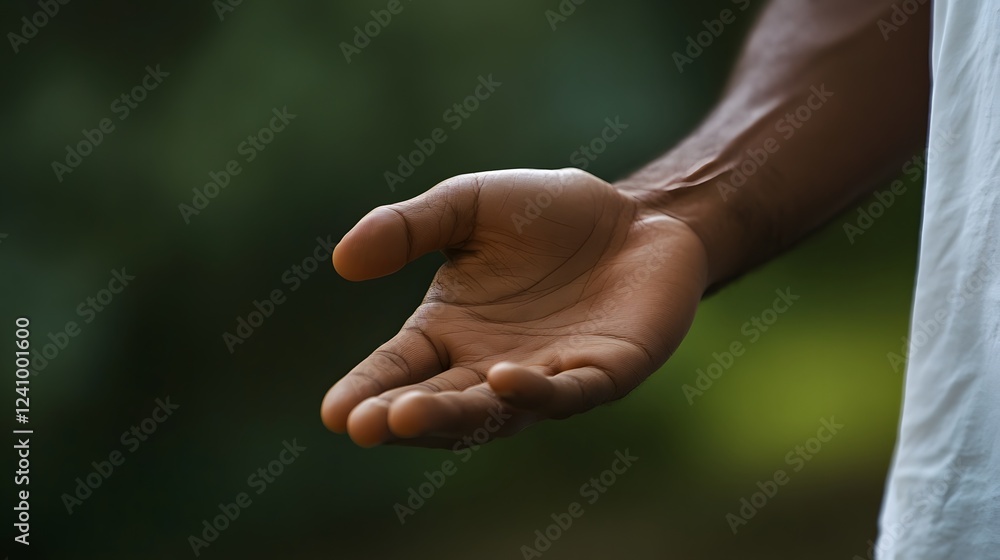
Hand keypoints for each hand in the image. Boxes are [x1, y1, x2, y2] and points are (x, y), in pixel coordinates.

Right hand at [321, 168, 708, 447]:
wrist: (636, 215)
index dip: (366, 391)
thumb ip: (408, 227)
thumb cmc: (547, 214)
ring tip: (409, 414)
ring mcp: (544, 377)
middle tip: (366, 426)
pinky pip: (565, 392)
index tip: (334, 413)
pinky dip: (534, 392)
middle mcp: (489, 366)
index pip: (397, 371)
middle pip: (440, 402)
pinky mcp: (600, 374)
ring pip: (495, 412)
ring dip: (454, 416)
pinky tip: (503, 378)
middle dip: (402, 417)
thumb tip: (342, 261)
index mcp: (450, 331)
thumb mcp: (467, 205)